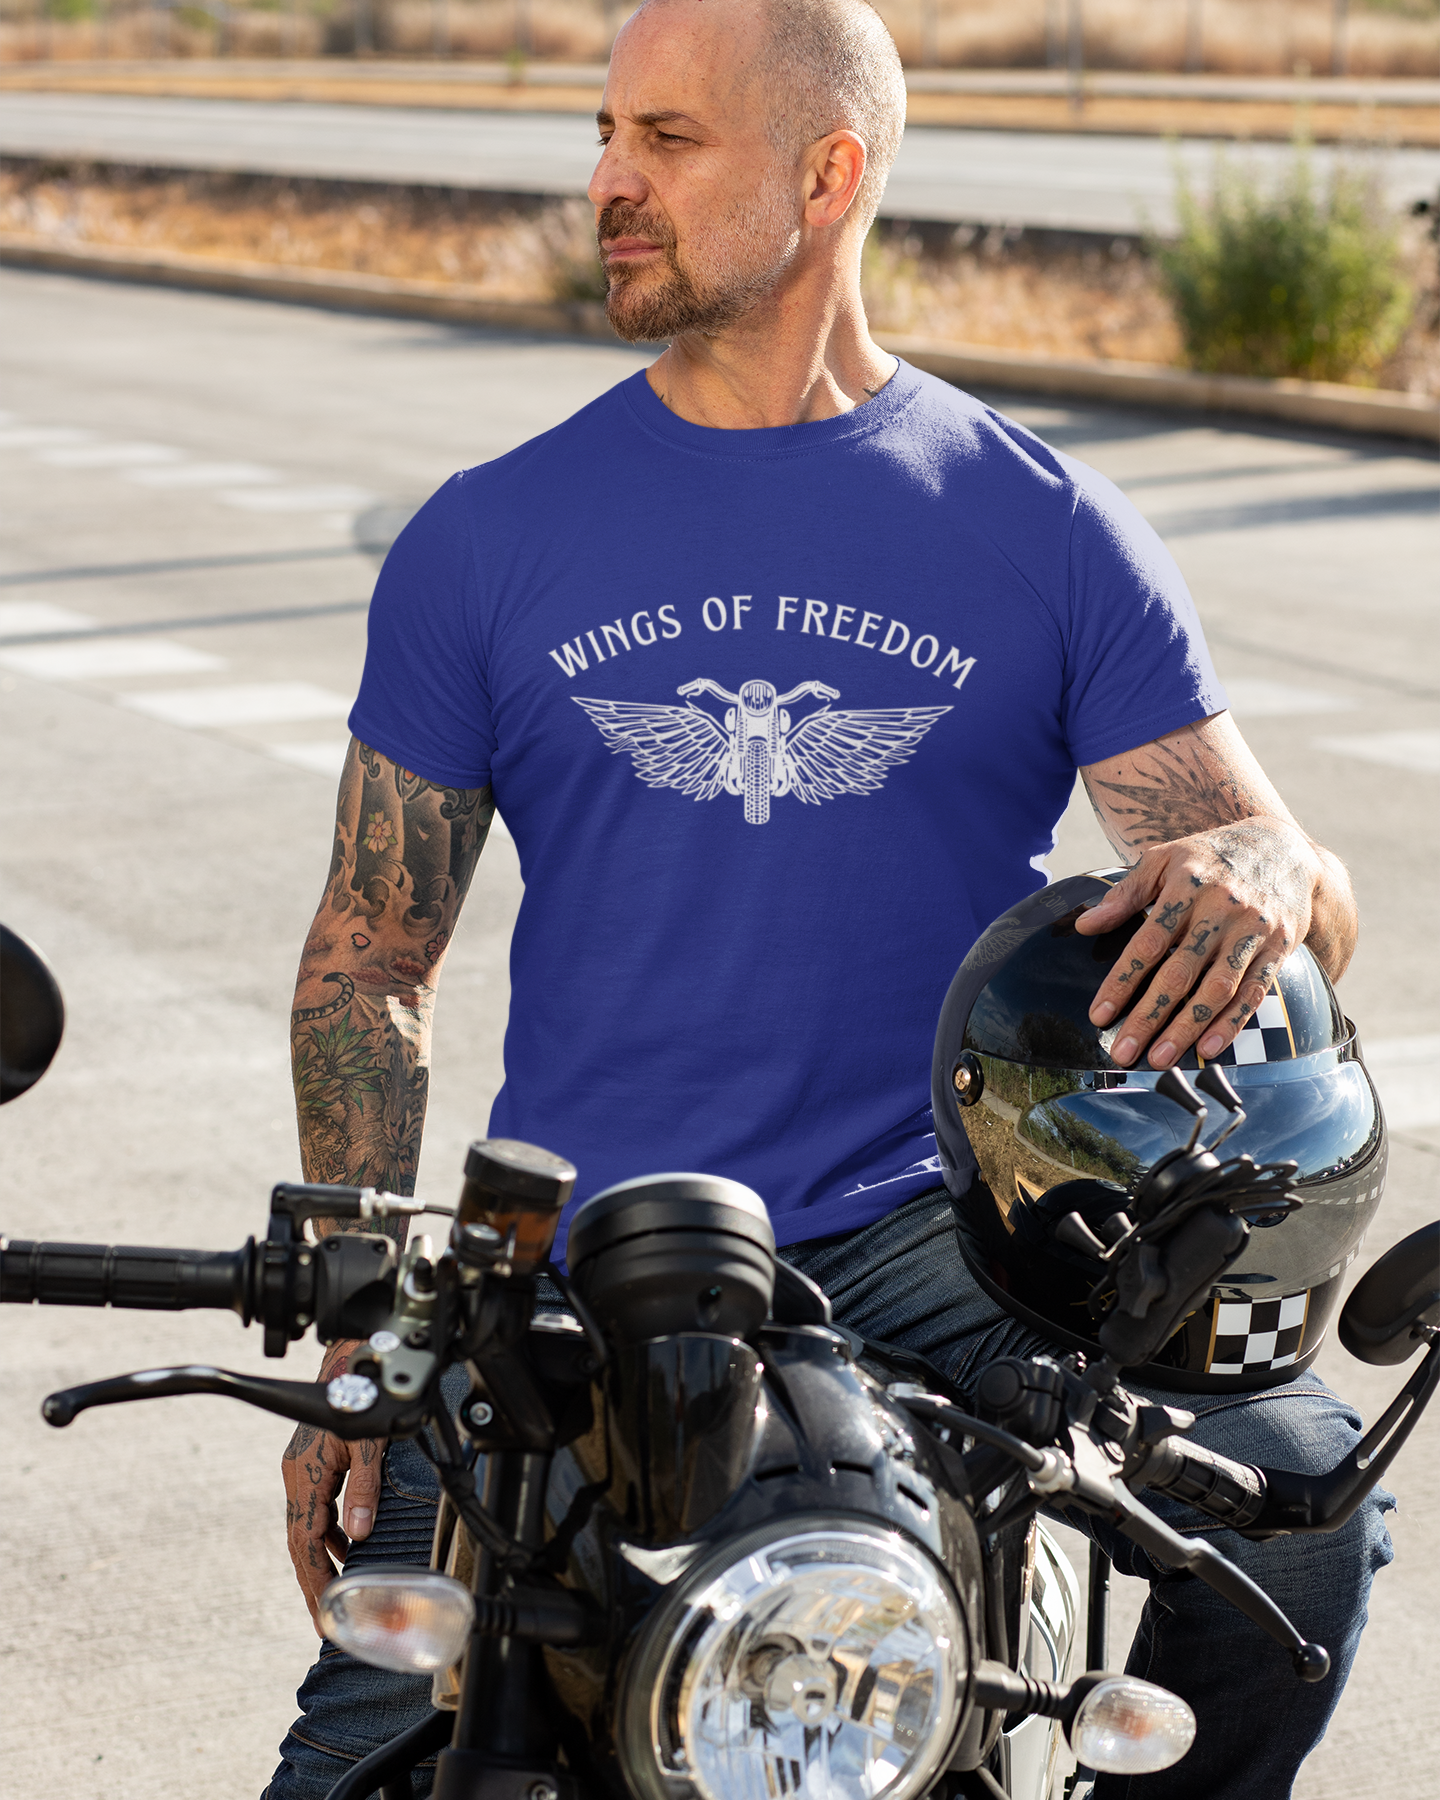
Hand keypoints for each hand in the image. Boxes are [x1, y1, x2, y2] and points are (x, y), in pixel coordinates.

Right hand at [281, 1338, 384, 1633]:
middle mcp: (297, 1477)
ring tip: (334, 1594)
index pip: (304, 1543)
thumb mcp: (368, 1444)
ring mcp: (302, 1471)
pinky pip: (316, 1511)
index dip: (314, 1579)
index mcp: (305, 1477)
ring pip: (307, 1527)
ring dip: (320, 1560)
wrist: (348, 1364)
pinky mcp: (312, 1465)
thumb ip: (364, 1489)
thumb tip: (360, 1534)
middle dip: (312, 1580)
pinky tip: (345, 1548)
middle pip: (300, 1542)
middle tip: (323, 1619)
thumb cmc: (358, 1399)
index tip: (322, 1611)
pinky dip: (327, 1535)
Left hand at [1074, 819, 1318, 1069]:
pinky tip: (1208, 1048)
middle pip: (1180, 972)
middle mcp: (1222, 908)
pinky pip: (1254, 991)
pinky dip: (1232, 1022)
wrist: (1283, 848)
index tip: (1098, 1016)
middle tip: (1124, 1052)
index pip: (1148, 942)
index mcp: (1186, 885)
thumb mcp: (1164, 859)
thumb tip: (1084, 925)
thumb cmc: (1208, 858)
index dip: (1122, 981)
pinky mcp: (1280, 947)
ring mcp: (1253, 930)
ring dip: (1187, 1027)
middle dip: (1149, 1016)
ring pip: (1217, 987)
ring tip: (1160, 1059)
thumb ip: (1125, 894)